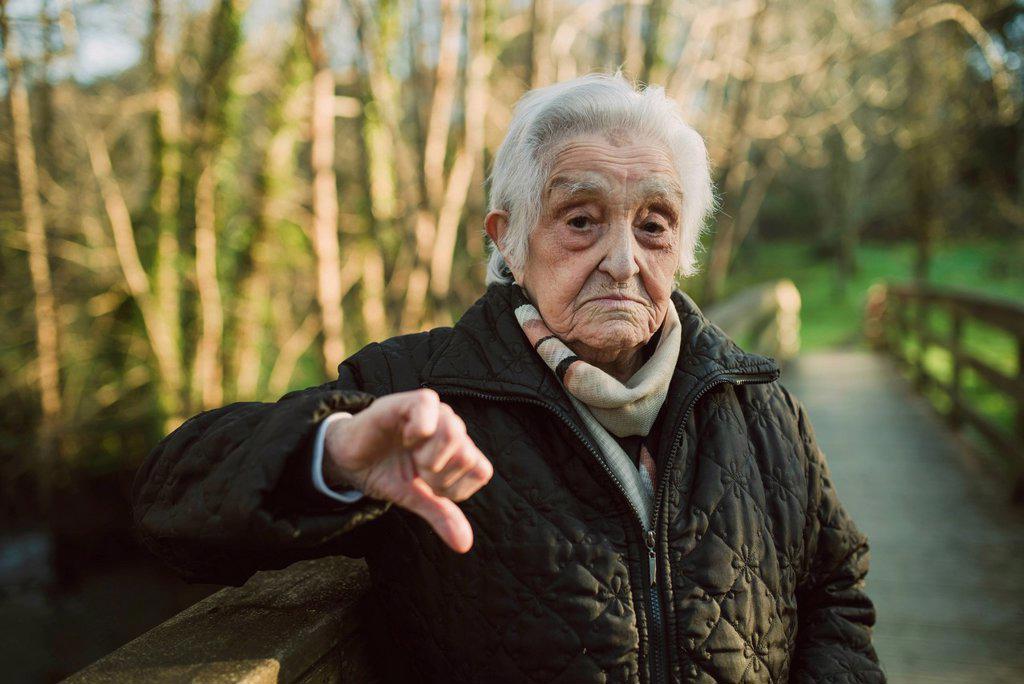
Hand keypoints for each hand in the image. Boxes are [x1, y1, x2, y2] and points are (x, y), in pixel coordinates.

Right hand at [323, 388, 492, 552]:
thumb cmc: (386, 473)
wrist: (349, 460)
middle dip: (438, 476)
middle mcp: (452, 428)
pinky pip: (429, 407)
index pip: (480, 471)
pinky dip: (418, 430)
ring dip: (428, 455)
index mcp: (459, 450)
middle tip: (416, 471)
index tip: (429, 487)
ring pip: (453, 433)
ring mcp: (434, 412)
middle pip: (467, 456)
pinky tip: (404, 436)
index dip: (454, 488)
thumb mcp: (415, 498)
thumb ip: (441, 515)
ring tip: (410, 454)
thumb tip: (464, 545)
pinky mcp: (411, 401)